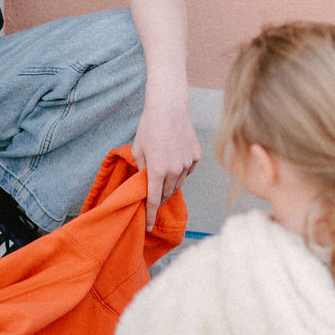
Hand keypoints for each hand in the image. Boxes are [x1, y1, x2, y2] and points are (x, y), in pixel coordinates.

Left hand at [132, 103, 201, 231]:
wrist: (169, 107)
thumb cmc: (149, 126)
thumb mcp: (138, 149)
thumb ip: (141, 169)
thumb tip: (144, 181)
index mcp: (157, 171)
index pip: (152, 200)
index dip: (149, 215)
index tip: (148, 227)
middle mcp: (174, 171)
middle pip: (166, 194)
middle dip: (158, 199)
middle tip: (152, 200)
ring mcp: (187, 164)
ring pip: (178, 183)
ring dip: (169, 185)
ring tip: (163, 179)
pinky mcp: (196, 157)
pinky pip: (187, 171)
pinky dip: (180, 172)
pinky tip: (174, 162)